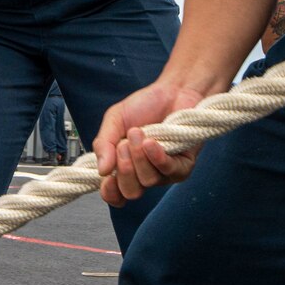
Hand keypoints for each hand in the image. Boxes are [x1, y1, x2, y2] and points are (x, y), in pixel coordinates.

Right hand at [93, 80, 204, 206]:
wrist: (174, 91)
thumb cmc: (145, 105)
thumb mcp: (115, 119)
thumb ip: (104, 143)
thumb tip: (101, 170)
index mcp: (124, 166)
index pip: (115, 194)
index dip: (109, 192)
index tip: (107, 178)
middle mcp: (143, 174)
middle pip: (131, 193)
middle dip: (124, 170)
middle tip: (123, 145)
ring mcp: (163, 173)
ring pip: (148, 181)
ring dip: (139, 156)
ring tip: (139, 133)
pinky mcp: (182, 167)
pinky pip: (168, 172)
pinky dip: (157, 158)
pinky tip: (151, 143)